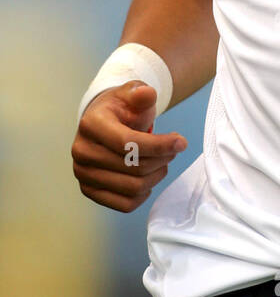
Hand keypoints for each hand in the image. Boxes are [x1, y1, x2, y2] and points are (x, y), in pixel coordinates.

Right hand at [71, 80, 186, 212]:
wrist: (104, 122)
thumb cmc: (122, 108)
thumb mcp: (131, 93)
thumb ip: (140, 92)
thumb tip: (147, 94)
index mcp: (91, 125)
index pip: (128, 143)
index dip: (159, 145)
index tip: (182, 142)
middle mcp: (81, 151)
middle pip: (134, 168)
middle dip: (162, 159)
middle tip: (173, 149)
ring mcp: (83, 174)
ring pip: (133, 188)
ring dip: (157, 175)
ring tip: (163, 161)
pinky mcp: (89, 191)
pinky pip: (125, 204)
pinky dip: (144, 194)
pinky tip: (149, 177)